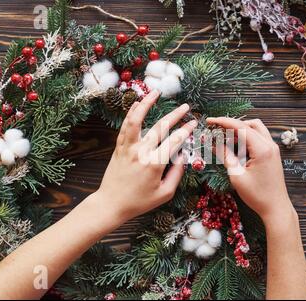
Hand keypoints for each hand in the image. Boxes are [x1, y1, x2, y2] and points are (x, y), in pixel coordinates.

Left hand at [96, 90, 196, 223]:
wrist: (111, 204)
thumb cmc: (140, 202)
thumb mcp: (165, 193)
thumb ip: (176, 174)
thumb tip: (183, 156)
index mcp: (154, 164)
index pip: (175, 140)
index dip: (186, 130)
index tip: (194, 122)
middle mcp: (141, 152)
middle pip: (160, 126)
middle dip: (175, 114)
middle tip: (185, 106)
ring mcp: (128, 148)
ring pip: (137, 120)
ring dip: (146, 104)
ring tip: (154, 92)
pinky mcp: (119, 147)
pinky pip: (125, 126)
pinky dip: (131, 113)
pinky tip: (136, 103)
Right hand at [206, 117, 291, 221]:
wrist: (276, 208)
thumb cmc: (257, 195)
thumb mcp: (237, 176)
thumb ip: (226, 156)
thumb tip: (214, 143)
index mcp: (262, 149)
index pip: (240, 127)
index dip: (223, 122)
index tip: (209, 121)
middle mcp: (270, 145)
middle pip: (249, 124)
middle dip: (231, 124)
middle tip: (216, 130)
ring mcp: (273, 149)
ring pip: (255, 129)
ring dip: (240, 130)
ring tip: (224, 138)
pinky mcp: (272, 154)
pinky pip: (259, 138)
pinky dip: (246, 137)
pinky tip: (235, 146)